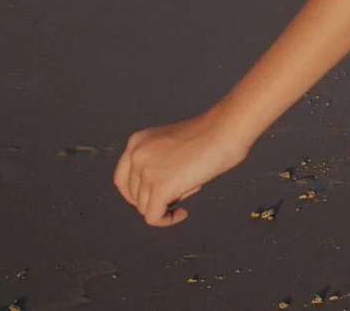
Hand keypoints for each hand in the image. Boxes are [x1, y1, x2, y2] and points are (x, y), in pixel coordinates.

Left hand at [114, 110, 249, 226]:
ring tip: (189, 189)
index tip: (154, 197)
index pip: (122, 178)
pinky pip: (154, 217)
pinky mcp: (160, 188)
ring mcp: (147, 172)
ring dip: (166, 204)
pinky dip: (167, 220)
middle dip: (153, 198)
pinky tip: (182, 213)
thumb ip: (158, 162)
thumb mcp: (171, 144)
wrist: (228, 129)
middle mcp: (136, 155)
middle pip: (133, 195)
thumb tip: (156, 191)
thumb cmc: (212, 135)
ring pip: (144, 207)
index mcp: (137, 142)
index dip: (136, 193)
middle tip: (178, 193)